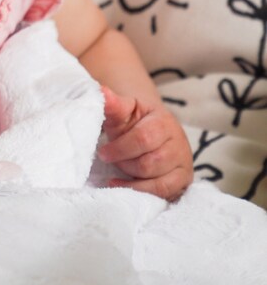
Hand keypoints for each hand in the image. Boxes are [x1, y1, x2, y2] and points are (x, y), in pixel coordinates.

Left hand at [97, 86, 193, 200]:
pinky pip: (164, 193)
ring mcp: (184, 163)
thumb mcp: (124, 110)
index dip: (120, 148)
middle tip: (112, 159)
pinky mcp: (183, 180)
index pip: (143, 138)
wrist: (151, 129)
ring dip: (133, 177)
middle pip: (149, 163)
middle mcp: (179, 143)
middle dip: (125, 163)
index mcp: (164, 121)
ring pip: (157, 181)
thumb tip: (101, 91)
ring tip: (121, 168)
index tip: (103, 152)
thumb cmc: (134, 122)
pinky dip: (141, 191)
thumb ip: (113, 104)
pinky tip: (125, 185)